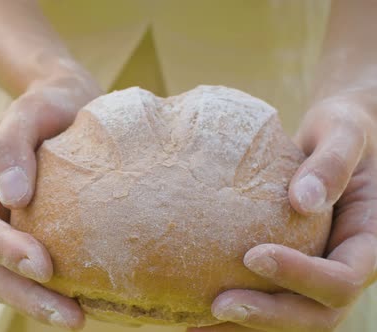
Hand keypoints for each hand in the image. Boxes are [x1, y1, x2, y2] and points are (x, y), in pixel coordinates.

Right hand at [0, 63, 101, 329]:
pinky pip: (45, 275)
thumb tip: (12, 198)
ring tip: (82, 319)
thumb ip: (10, 145)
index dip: (4, 251)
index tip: (44, 264)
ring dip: (44, 305)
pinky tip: (97, 302)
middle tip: (72, 316)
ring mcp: (12, 234)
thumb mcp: (30, 109)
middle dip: (29, 296)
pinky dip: (64, 292)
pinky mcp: (42, 241)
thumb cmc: (48, 104)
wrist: (71, 108)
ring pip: (16, 282)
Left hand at [189, 90, 376, 331]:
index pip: (343, 278)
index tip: (253, 255)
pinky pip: (270, 298)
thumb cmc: (344, 128)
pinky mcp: (295, 268)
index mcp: (369, 242)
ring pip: (292, 317)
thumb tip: (302, 201)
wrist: (339, 137)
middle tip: (217, 305)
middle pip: (318, 315)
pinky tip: (194, 309)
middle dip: (269, 315)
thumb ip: (331, 163)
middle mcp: (347, 267)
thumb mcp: (345, 132)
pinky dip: (238, 311)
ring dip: (247, 326)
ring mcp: (320, 273)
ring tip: (194, 323)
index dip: (302, 276)